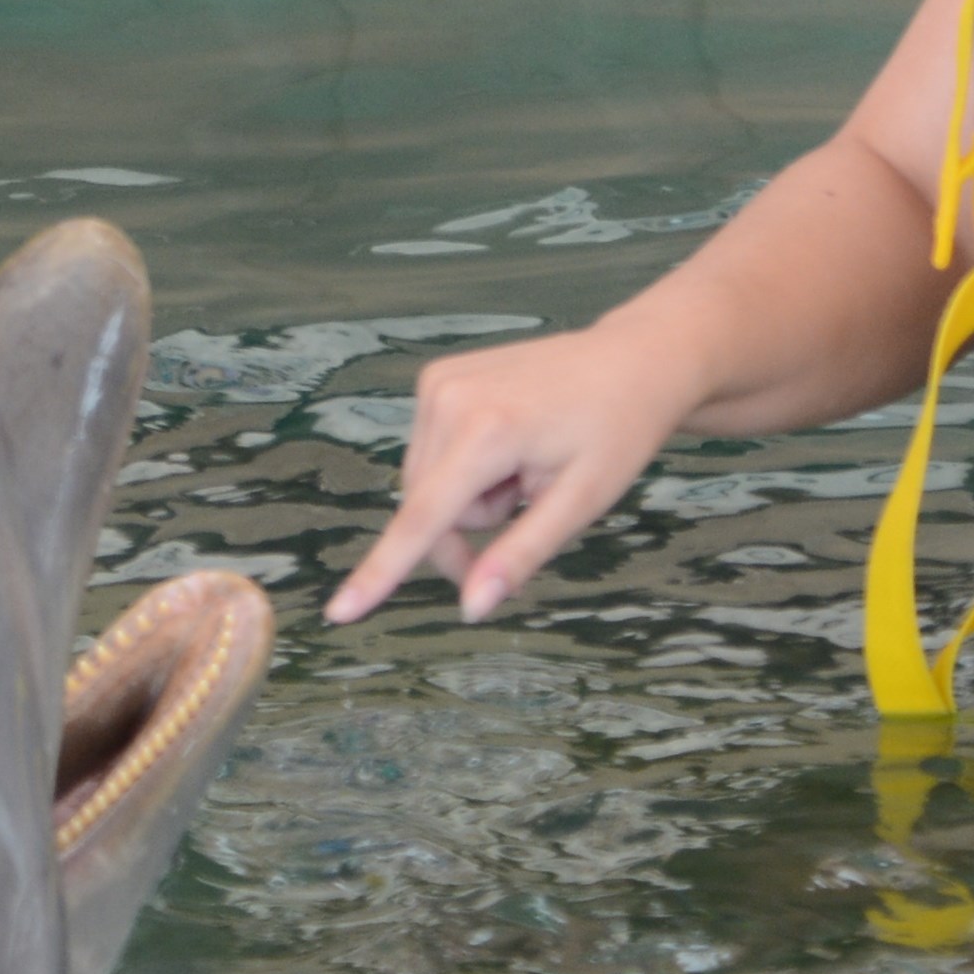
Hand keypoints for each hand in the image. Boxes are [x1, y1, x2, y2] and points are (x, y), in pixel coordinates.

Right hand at [328, 324, 681, 623]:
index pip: (422, 519)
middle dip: (467, 530)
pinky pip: (432, 454)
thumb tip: (471, 605)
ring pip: (426, 485)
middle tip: (528, 505)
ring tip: (524, 466)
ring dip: (470, 495)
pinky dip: (466, 465)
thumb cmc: (618, 430)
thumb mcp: (580, 502)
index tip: (340, 612)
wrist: (634, 360)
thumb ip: (519, 554)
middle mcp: (448, 397)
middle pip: (425, 508)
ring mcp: (438, 381)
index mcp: (488, 430)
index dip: (382, 573)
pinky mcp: (437, 377)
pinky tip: (509, 444)